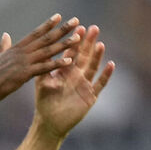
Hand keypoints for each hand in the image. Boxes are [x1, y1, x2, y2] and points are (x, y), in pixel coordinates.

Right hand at [0, 14, 80, 107]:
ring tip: (78, 38)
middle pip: (46, 38)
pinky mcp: (25, 74)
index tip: (59, 16)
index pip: (35, 34)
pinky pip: (45, 68)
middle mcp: (22, 53)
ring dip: (64, 44)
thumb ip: (2, 46)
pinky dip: (57, 64)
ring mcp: (24, 63)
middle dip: (62, 29)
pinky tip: (69, 61)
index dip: (48, 25)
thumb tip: (5, 35)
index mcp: (15, 49)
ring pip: (48, 51)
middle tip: (76, 21)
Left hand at [33, 24, 114, 138]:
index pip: (71, 53)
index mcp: (64, 70)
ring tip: (100, 43)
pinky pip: (100, 83)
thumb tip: (39, 51)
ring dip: (97, 56)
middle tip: (94, 28)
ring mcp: (85, 84)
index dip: (75, 41)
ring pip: (92, 67)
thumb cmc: (44, 102)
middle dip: (88, 43)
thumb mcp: (42, 83)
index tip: (78, 27)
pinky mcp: (90, 95)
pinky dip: (105, 74)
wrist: (50, 122)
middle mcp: (76, 75)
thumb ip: (43, 68)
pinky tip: (111, 64)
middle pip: (84, 56)